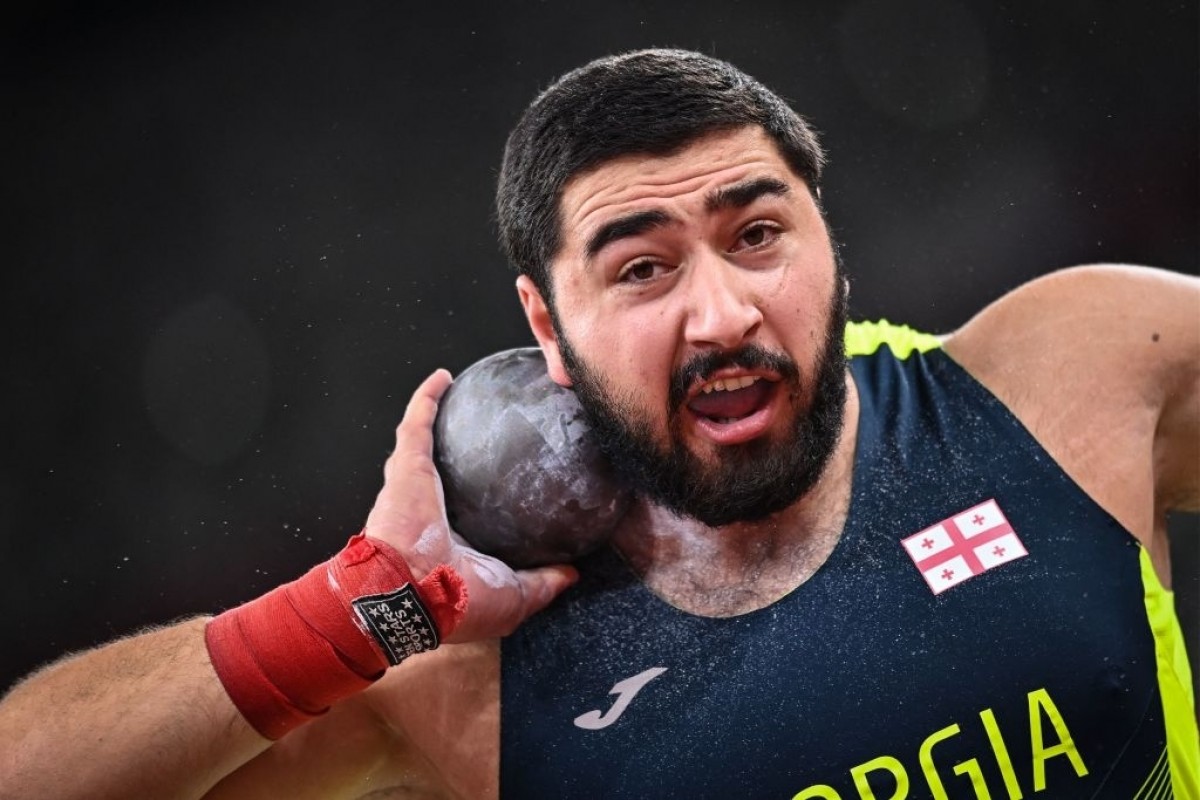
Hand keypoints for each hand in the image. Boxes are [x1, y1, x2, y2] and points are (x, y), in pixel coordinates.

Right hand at [363, 369, 577, 641]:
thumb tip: (573, 573)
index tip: (518, 482)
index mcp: (452, 542)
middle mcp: (430, 511)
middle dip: (462, 451)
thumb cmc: (458, 602)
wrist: (414, 593)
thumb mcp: (515, 598)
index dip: (490, 499)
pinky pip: (417, 422)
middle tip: (495, 429)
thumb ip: (544, 583)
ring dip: (438, 415)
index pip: (472, 515)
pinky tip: (444, 376)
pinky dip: (427, 398)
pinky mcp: (406, 465)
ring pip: (424, 442)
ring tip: (461, 391)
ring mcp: (414, 485)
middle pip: (445, 472)